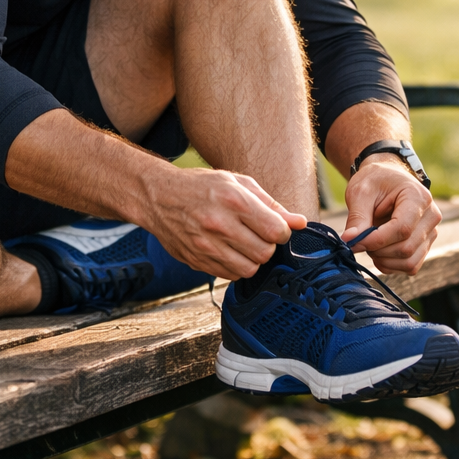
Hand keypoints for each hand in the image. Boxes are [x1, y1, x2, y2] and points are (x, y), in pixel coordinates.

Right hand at [137, 166, 306, 280]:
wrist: (158, 197)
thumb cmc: (201, 186)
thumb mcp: (237, 183)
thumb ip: (271, 204)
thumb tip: (299, 223)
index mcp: (234, 200)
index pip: (276, 231)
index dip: (281, 231)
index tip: (274, 227)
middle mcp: (219, 225)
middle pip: (264, 253)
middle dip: (268, 246)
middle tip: (259, 235)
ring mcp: (206, 246)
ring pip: (249, 269)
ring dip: (253, 259)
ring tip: (244, 243)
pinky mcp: (197, 261)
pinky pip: (230, 275)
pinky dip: (236, 266)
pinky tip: (229, 249)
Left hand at [342, 156, 440, 274]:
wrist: (387, 179)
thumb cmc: (375, 181)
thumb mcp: (361, 192)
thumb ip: (357, 217)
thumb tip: (349, 241)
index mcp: (418, 198)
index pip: (402, 229)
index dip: (376, 240)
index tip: (354, 241)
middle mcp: (431, 217)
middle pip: (406, 248)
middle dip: (377, 250)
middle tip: (359, 240)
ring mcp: (431, 233)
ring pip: (409, 262)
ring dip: (383, 260)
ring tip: (369, 243)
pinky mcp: (425, 245)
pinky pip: (410, 266)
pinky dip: (390, 265)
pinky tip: (378, 251)